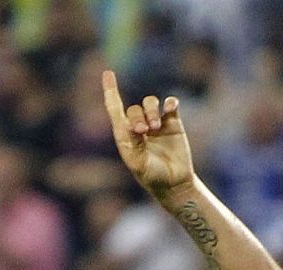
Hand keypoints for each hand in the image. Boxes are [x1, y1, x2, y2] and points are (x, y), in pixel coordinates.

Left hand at [102, 70, 193, 197]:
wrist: (175, 183)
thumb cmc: (152, 177)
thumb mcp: (138, 163)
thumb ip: (134, 143)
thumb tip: (135, 125)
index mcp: (125, 135)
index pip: (115, 108)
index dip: (110, 91)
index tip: (108, 73)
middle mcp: (139, 126)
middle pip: (135, 108)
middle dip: (138, 116)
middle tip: (145, 131)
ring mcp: (157, 124)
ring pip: (150, 103)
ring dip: (152, 112)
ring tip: (156, 127)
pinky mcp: (173, 124)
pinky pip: (170, 105)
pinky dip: (170, 103)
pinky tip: (171, 107)